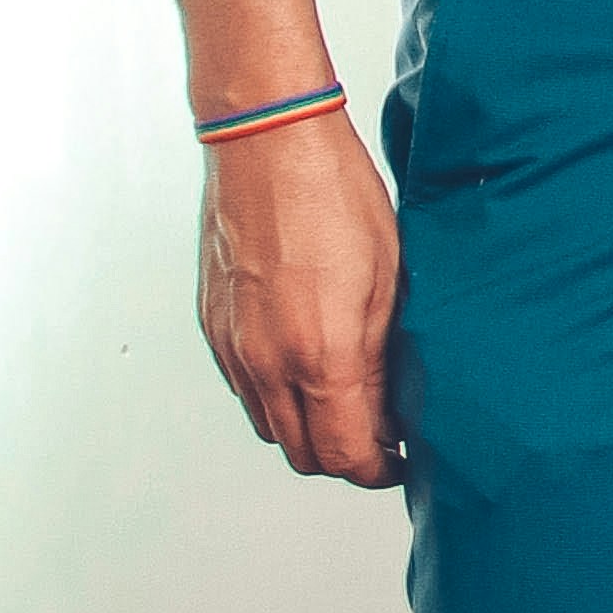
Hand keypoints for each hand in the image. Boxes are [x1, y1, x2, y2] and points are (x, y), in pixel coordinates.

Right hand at [196, 107, 404, 484]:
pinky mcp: (214, 326)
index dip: (378, 469)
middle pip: (303, 455)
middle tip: (378, 435)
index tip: (398, 459)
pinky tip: (305, 362)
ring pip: (269, 426)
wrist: (267, 143)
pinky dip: (275, 394)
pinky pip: (245, 387)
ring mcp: (234, 347)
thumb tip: (389, 408)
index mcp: (320, 355)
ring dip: (306, 428)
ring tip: (344, 399)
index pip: (346, 455)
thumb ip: (383, 360)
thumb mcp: (389, 281)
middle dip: (344, 457)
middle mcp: (267, 362)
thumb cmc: (335, 196)